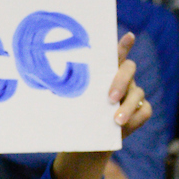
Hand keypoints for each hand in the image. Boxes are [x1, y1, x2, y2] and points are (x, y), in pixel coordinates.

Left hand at [52, 32, 150, 178]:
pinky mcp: (139, 112)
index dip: (123, 44)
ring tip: (115, 120)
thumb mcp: (66, 101)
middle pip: (129, 69)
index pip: (115, 53)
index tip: (128, 36)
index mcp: (104, 72)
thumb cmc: (73, 116)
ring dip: (127, 106)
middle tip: (109, 97)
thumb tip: (34, 80)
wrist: (84, 142)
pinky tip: (124, 126)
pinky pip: (144, 111)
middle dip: (121, 81)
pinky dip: (135, 118)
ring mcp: (132, 94)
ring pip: (138, 93)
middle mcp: (121, 79)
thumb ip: (62, 89)